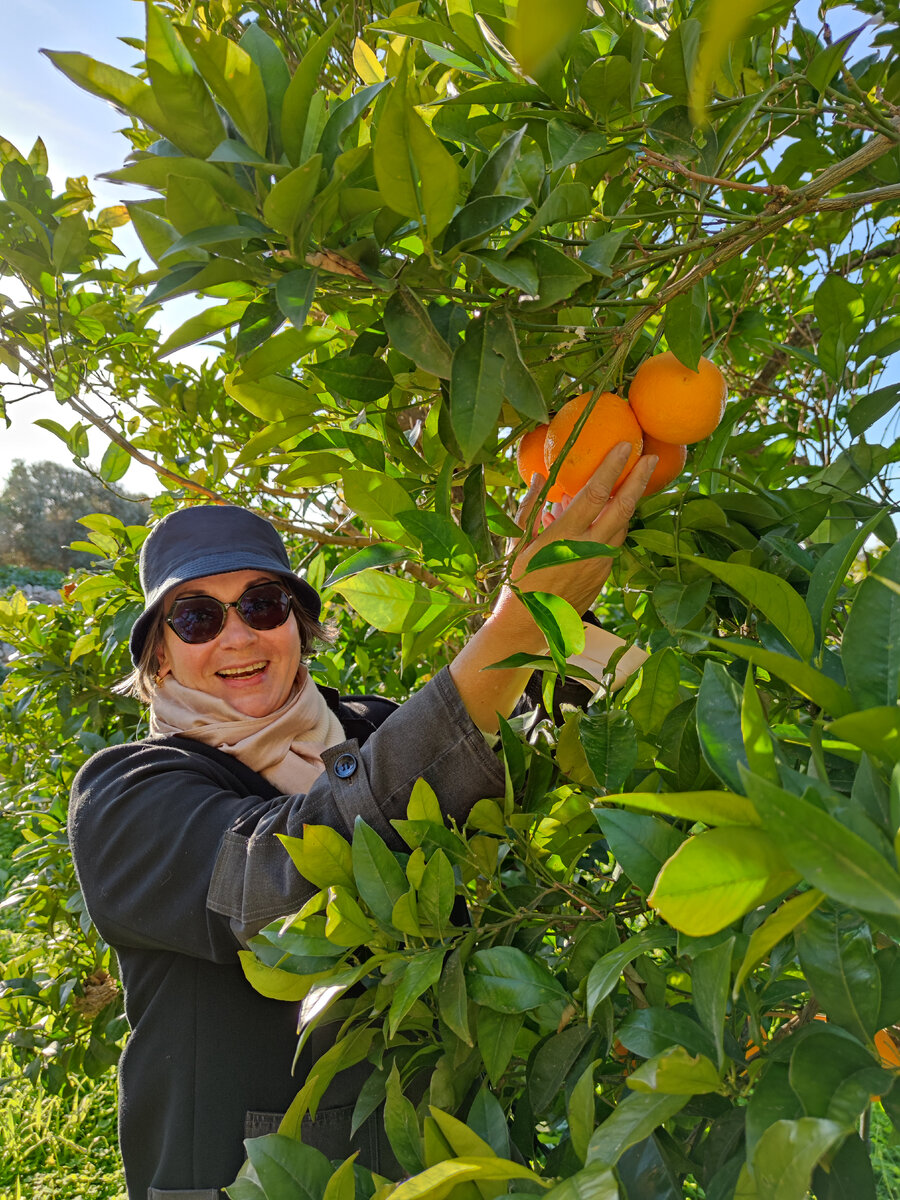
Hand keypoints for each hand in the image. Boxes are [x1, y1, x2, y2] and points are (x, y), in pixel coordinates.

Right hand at [507, 441, 657, 616]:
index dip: (612, 468)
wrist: (529, 626)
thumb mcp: (517, 542)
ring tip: (630, 481)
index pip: (595, 494)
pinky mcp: (603, 576)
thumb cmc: (517, 581)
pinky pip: (613, 543)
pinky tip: (603, 516)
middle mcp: (588, 549)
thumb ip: (530, 507)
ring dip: (628, 502)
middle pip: (622, 507)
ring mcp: (599, 564)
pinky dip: (611, 525)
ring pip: (622, 526)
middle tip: (652, 456)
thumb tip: (542, 475)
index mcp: (563, 536)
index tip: (626, 447)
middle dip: (639, 479)